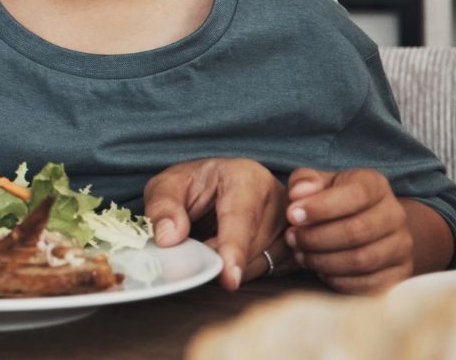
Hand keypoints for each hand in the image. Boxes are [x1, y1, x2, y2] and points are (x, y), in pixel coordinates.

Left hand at [144, 157, 288, 289]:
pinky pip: (268, 270)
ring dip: (230, 265)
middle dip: (218, 257)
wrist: (217, 186)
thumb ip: (163, 207)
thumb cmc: (194, 185)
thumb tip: (169, 238)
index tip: (229, 278)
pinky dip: (243, 270)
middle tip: (196, 246)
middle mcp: (276, 198)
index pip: (242, 218)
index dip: (233, 249)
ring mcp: (289, 223)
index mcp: (246, 176)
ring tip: (210, 241)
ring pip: (260, 263)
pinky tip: (229, 252)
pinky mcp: (292, 244)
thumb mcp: (167, 186)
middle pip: (250, 247)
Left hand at [285, 167, 411, 293]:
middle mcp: (395, 214)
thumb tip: (298, 194)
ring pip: (362, 260)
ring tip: (300, 254)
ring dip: (323, 260)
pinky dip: (338, 280)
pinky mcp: (399, 273)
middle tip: (291, 238)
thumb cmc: (331, 199)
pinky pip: (368, 284)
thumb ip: (304, 182)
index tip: (292, 215)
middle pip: (357, 231)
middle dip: (316, 237)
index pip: (355, 195)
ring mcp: (401, 246)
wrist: (363, 223)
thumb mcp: (316, 183)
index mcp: (375, 185)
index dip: (320, 207)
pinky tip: (318, 270)